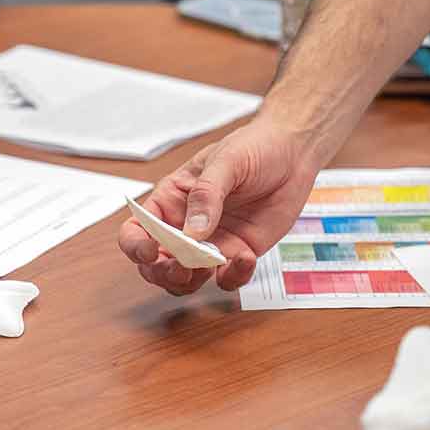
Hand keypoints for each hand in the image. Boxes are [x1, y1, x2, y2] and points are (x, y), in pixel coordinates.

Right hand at [118, 114, 320, 294]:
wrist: (294, 153)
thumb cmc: (253, 148)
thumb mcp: (226, 161)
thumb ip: (206, 194)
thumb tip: (192, 231)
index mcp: (171, 201)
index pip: (137, 230)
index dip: (135, 246)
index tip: (149, 252)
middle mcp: (185, 227)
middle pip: (157, 264)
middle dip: (163, 273)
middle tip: (181, 269)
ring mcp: (211, 244)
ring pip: (186, 280)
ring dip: (193, 281)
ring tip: (212, 263)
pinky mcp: (238, 254)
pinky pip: (227, 280)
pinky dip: (233, 277)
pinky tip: (246, 258)